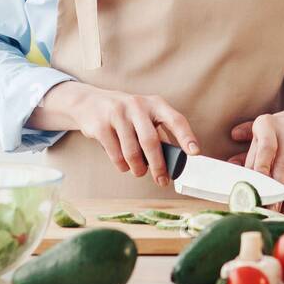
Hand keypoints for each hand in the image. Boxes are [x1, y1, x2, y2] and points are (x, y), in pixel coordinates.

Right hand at [32, 81, 199, 186]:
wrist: (89, 102)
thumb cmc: (126, 115)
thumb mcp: (145, 116)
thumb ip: (159, 134)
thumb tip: (174, 162)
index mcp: (155, 104)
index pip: (175, 120)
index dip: (186, 137)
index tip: (195, 153)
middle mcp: (138, 105)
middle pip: (151, 141)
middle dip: (158, 165)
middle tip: (162, 180)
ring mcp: (118, 114)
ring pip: (132, 151)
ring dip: (138, 168)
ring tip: (139, 172)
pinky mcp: (101, 125)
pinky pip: (115, 154)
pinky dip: (122, 165)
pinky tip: (124, 166)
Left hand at [239, 96, 283, 207]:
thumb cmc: (277, 133)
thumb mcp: (261, 137)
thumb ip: (250, 157)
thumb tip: (237, 178)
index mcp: (267, 123)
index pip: (266, 148)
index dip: (263, 170)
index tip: (259, 190)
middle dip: (277, 188)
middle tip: (270, 207)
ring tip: (283, 206)